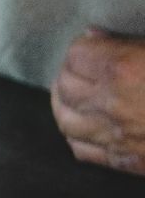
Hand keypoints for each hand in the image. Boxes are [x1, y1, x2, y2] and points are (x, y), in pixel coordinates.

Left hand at [53, 29, 144, 175]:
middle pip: (66, 86)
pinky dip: (77, 136)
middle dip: (69, 73)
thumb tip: (95, 36)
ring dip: (64, 104)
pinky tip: (83, 128)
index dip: (84, 47)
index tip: (92, 44)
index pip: (77, 55)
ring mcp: (117, 138)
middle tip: (80, 67)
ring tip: (71, 94)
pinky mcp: (127, 162)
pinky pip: (83, 150)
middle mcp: (112, 105)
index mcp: (125, 71)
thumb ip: (133, 43)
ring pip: (65, 121)